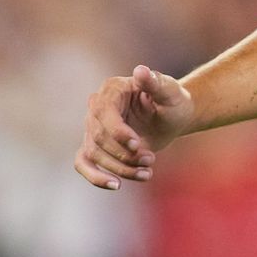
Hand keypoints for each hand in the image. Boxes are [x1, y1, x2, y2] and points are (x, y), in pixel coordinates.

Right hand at [74, 64, 193, 190]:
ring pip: (94, 154)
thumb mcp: (170, 92)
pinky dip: (95, 177)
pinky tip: (115, 185)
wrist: (172, 116)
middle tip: (151, 159)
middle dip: (125, 154)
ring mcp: (93, 127)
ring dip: (120, 168)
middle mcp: (97, 106)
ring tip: (148, 173)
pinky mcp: (94, 145)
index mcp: (112, 89)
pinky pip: (84, 163)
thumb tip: (140, 70)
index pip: (104, 113)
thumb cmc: (172, 101)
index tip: (138, 145)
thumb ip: (156, 82)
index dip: (118, 132)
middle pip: (98, 137)